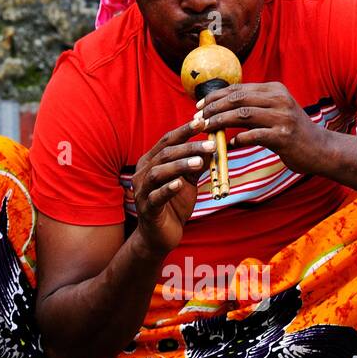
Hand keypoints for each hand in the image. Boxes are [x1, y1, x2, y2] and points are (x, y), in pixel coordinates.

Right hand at [132, 120, 214, 256]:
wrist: (161, 236)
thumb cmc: (174, 205)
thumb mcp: (188, 181)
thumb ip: (198, 164)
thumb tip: (214, 146)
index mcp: (152, 161)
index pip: (168, 140)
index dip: (185, 130)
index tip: (203, 121)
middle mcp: (143, 173)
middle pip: (165, 154)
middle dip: (189, 147)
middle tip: (211, 144)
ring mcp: (142, 191)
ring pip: (158, 173)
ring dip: (180, 165)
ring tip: (199, 162)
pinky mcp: (147, 209)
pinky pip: (156, 197)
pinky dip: (167, 189)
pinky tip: (179, 184)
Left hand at [192, 82, 326, 175]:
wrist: (321, 149)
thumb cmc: (294, 133)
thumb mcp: (275, 113)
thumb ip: (253, 109)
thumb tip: (222, 110)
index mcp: (275, 90)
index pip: (238, 89)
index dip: (215, 96)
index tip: (199, 106)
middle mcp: (279, 99)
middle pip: (237, 99)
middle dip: (213, 108)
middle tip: (198, 118)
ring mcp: (282, 117)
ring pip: (242, 115)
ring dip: (220, 122)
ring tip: (206, 129)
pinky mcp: (283, 136)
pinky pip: (254, 136)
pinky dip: (237, 140)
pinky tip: (228, 145)